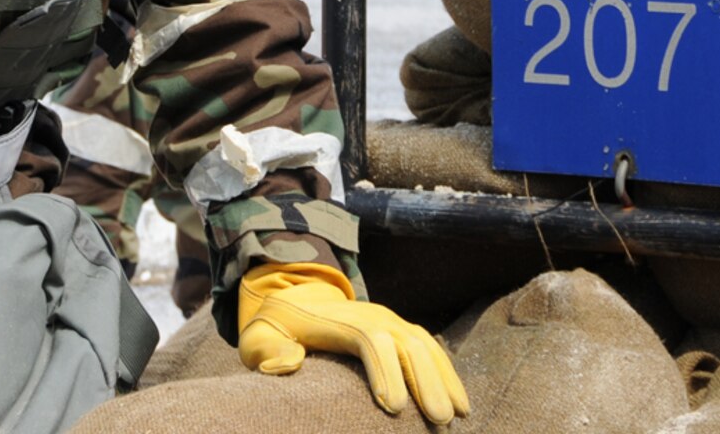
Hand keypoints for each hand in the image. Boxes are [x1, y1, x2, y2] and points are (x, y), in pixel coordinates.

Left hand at [238, 263, 469, 424]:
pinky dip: (448, 373)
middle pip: (406, 343)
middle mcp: (371, 316)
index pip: (368, 339)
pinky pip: (430, 349)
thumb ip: (270, 351)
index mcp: (338, 320)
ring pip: (424, 346)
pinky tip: (461, 404)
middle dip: (425, 382)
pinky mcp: (400, 331)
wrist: (295, 298)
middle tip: (438, 421)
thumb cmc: (275, 328)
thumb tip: (288, 363)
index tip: (393, 408)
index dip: (384, 371)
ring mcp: (390, 321)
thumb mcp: (258, 338)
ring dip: (443, 379)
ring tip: (455, 417)